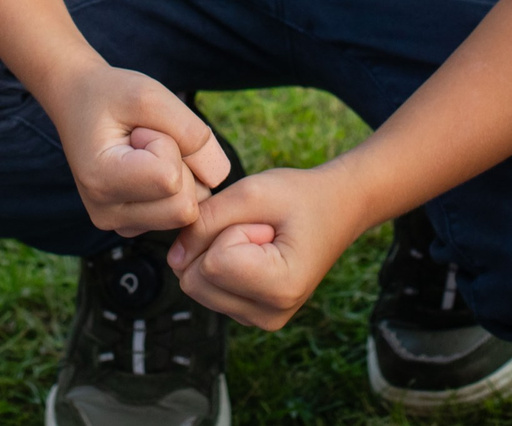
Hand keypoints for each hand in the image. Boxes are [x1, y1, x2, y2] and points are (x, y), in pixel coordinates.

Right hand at [46, 61, 229, 235]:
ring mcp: (119, 225)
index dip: (168, 143)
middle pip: (185, 205)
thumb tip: (218, 175)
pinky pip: (179, 212)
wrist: (78, 102)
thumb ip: (191, 132)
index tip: (140, 128)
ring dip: (180, 175)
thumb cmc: (111, 95)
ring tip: (145, 152)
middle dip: (179, 163)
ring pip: (186, 211)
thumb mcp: (150, 95)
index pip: (170, 179)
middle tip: (145, 139)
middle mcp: (107, 214)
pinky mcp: (133, 226)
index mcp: (101, 182)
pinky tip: (147, 167)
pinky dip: (175, 187)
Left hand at [164, 165, 365, 329]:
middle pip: (195, 281)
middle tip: (257, 230)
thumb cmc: (301, 197)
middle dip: (215, 244)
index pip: (214, 263)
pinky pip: (207, 288)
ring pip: (195, 286)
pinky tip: (253, 252)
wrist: (338, 209)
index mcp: (281, 288)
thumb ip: (206, 220)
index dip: (229, 230)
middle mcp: (270, 315)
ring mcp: (260, 320)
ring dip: (216, 253)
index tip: (263, 223)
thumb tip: (173, 258)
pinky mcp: (249, 315)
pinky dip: (220, 265)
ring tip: (257, 239)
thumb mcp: (253, 191)